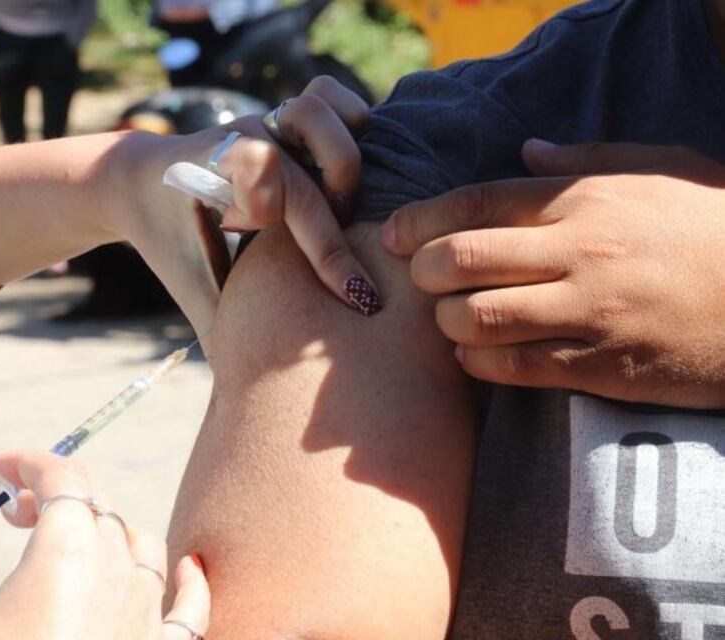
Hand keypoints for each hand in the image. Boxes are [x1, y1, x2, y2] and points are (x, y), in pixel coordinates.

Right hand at [0, 451, 209, 639]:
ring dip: (106, 531)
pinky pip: (191, 604)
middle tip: (14, 513)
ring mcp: (148, 607)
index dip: (24, 463)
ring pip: (140, 543)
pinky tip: (189, 566)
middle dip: (53, 496)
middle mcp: (118, 565)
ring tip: (69, 542)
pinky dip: (188, 581)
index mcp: (69, 545)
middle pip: (94, 504)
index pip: (58, 475)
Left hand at [125, 76, 380, 325]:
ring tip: (345, 196)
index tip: (358, 301)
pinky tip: (346, 169)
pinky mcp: (282, 114)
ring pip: (321, 107)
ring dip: (345, 149)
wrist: (138, 183)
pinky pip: (329, 97)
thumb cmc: (170, 240)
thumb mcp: (191, 285)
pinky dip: (350, 120)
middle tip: (345, 240)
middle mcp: (243, 141)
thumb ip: (221, 330)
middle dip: (342, 198)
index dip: (327, 251)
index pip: (284, 198)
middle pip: (313, 148)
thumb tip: (244, 402)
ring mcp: (264, 120)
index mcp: (217, 181)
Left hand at [381, 141, 724, 408]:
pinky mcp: (600, 366)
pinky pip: (511, 369)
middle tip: (419, 279)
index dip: (419, 220)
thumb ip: (584, 158)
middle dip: (421, 271)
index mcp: (584, 200)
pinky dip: (478, 362)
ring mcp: (588, 313)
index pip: (475, 203)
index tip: (393, 234)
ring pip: (477, 318)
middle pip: (460, 260)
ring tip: (452, 318)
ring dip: (447, 321)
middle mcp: (578, 253)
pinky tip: (478, 352)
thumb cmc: (711, 228)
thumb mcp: (658, 172)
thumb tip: (524, 149)